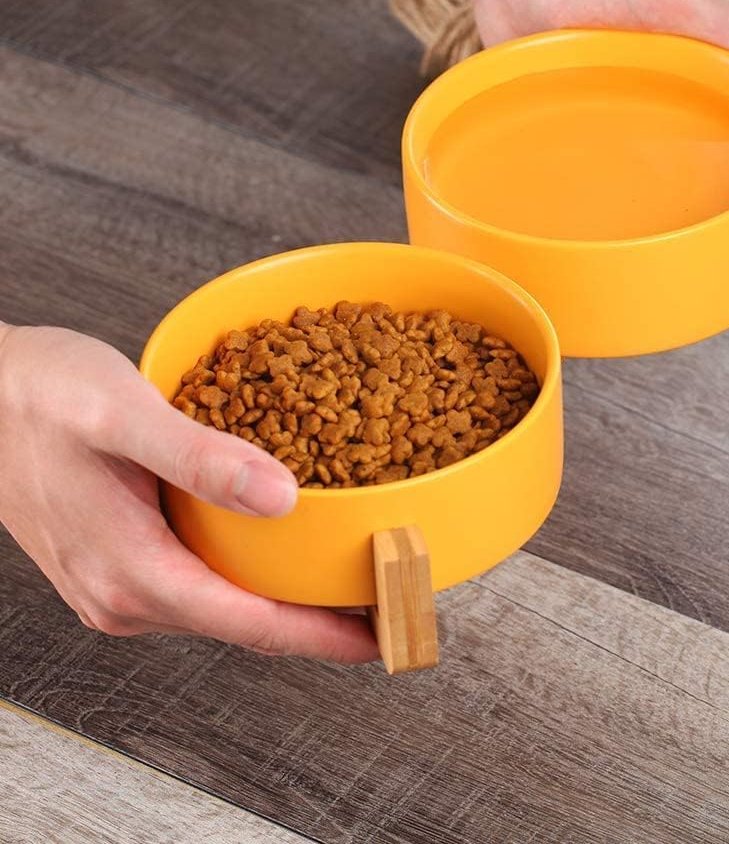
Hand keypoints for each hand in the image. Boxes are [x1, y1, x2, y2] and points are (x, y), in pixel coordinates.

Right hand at [0, 324, 377, 661]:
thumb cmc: (39, 398)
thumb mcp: (122, 415)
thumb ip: (200, 458)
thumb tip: (280, 498)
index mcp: (132, 572)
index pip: (249, 623)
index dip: (323, 634)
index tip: (381, 635)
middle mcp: (125, 595)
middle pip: (243, 623)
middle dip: (318, 621)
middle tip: (384, 601)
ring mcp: (119, 583)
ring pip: (223, 604)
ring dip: (286, 598)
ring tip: (345, 578)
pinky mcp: (120, 562)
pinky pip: (200, 582)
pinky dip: (250, 574)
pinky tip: (279, 549)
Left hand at [395, 0, 728, 317]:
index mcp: (714, 98)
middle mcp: (671, 133)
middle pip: (719, 208)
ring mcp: (622, 150)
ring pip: (659, 220)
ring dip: (678, 263)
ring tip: (694, 302)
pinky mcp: (574, 156)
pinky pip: (597, 208)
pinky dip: (610, 243)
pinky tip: (610, 274)